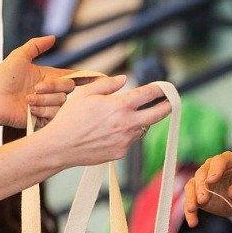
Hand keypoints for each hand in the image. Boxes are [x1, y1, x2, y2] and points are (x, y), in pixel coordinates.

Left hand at [0, 36, 80, 128]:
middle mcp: (51, 92)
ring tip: (27, 100)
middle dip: (53, 87)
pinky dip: (42, 110)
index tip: (101, 78)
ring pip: (61, 102)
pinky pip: (55, 115)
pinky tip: (30, 109)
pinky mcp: (45, 119)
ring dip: (43, 100)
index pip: (73, 77)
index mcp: (49, 77)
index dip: (87, 78)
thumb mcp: (18, 56)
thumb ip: (36, 45)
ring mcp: (49, 106)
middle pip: (69, 89)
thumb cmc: (2, 78)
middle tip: (35, 88)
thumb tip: (53, 37)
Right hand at [40, 77, 170, 167]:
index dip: (159, 89)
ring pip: (142, 129)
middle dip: (167, 106)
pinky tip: (110, 131)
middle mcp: (126, 124)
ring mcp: (125, 140)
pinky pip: (130, 141)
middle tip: (171, 102)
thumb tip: (124, 79)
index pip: (148, 94)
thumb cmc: (70, 118)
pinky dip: (126, 134)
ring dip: (140, 122)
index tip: (164, 87)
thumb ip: (107, 84)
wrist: (60, 147)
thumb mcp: (85, 93)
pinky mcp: (120, 153)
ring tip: (125, 117)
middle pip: (158, 114)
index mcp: (119, 106)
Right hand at [184, 151, 231, 227]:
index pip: (219, 161)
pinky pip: (190, 201)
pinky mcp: (198, 195)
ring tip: (192, 209)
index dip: (215, 170)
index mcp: (228, 161)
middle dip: (201, 186)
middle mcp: (212, 168)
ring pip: (192, 186)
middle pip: (202, 173)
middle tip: (202, 199)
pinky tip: (193, 222)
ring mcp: (203, 181)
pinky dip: (190, 212)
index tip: (211, 180)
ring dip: (191, 198)